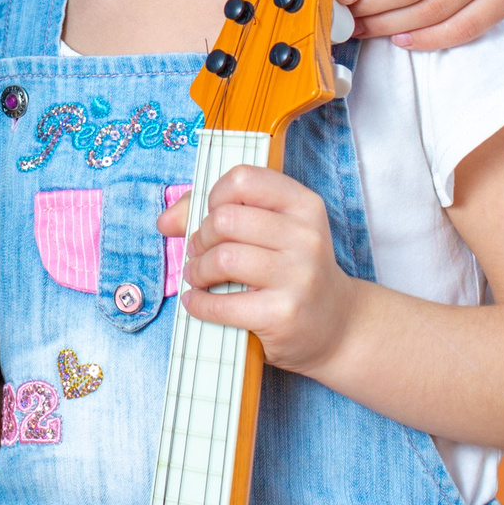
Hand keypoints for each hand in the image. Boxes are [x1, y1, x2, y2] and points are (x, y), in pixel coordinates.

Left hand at [164, 165, 364, 376]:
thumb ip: (220, 212)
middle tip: (199, 252)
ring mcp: (298, 276)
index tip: (212, 215)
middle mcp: (306, 236)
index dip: (215, 196)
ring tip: (198, 276)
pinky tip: (198, 302)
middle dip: (200, 237)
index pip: (243, 179)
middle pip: (225, 219)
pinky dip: (199, 303)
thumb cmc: (293, 270)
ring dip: (197, 270)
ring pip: (223, 258)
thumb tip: (166, 221)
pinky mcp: (283, 314)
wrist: (338, 325)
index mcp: (304, 205)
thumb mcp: (276, 231)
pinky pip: (222, 303)